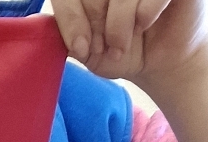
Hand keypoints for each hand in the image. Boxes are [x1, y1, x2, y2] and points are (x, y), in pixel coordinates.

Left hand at [50, 0, 207, 84]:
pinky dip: (145, 13)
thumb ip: (68, 34)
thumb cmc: (123, 51)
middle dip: (94, 24)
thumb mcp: (88, 50)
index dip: (70, 17)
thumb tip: (46, 27)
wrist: (161, 62)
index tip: (80, 48)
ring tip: (122, 45)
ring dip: (118, 24)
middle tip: (103, 47)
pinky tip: (146, 24)